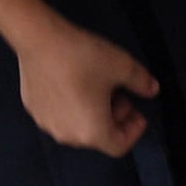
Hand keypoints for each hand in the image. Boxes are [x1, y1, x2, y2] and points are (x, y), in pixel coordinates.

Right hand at [11, 15, 157, 153]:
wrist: (40, 39)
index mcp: (92, 132)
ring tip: (99, 86)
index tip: (139, 114)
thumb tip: (152, 89)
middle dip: (115, 119)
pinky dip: (73, 107)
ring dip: (94, 113)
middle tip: (121, 95)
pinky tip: (76, 82)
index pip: (119, 146)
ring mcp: (47, 124)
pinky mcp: (33, 110)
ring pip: (78, 127)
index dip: (134, 131)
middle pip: (98, 137)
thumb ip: (142, 82)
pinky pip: (60, 115)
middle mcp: (67, 135)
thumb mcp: (123, 66)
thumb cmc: (83, 57)